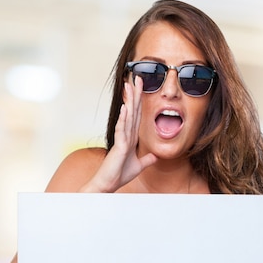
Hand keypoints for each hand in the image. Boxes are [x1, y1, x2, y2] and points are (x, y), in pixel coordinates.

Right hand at [80, 77, 157, 192]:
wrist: (107, 185)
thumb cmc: (119, 175)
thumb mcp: (138, 166)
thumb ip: (147, 160)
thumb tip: (156, 156)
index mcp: (130, 138)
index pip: (137, 116)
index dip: (139, 101)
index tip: (141, 87)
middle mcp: (126, 135)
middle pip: (132, 111)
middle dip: (135, 94)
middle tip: (137, 77)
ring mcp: (122, 139)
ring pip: (127, 116)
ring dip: (130, 101)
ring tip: (130, 85)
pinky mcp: (119, 146)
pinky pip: (122, 130)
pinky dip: (125, 118)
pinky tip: (126, 107)